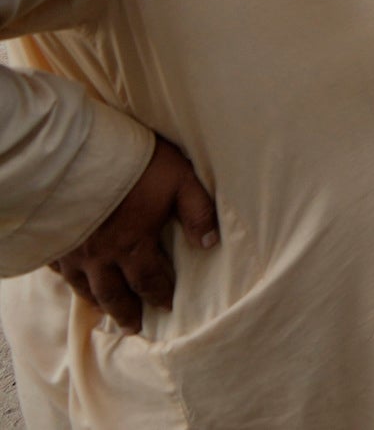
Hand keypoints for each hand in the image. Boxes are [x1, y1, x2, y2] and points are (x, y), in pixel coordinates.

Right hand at [51, 137, 216, 333]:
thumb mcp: (180, 180)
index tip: (167, 308)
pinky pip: (58, 270)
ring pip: (84, 287)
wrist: (77, 154)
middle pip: (114, 294)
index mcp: (133, 244)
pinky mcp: (53, 240)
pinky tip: (74, 282)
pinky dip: (68, 281)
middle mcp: (100, 255)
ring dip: (98, 302)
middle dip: (127, 313)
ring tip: (107, 312)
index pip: (150, 281)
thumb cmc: (135, 164)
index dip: (160, 296)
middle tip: (134, 328)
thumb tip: (212, 243)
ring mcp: (73, 250)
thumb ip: (198, 212)